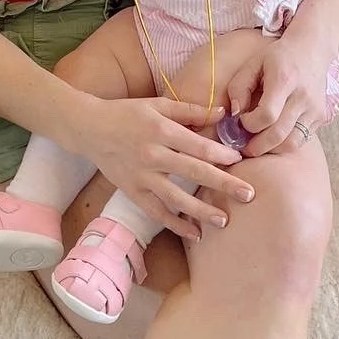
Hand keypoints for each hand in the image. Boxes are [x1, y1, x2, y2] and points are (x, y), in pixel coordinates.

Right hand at [69, 95, 256, 240]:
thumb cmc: (127, 113)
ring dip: (201, 210)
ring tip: (223, 220)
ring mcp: (141, 176)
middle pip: (193, 172)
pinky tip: (194, 233)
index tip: (240, 161)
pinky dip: (174, 223)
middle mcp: (152, 154)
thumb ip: (190, 110)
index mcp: (161, 130)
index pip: (198, 145)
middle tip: (248, 195)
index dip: (221, 154)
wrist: (89, 128)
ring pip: (175, 197)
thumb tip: (222, 113)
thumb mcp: (158, 105)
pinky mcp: (132, 191)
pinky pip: (156, 211)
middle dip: (223, 184)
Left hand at [224, 29, 334, 157]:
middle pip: (279, 135)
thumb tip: (235, 114)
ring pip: (292, 143)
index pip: (267, 115)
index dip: (249, 124)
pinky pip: (302, 140)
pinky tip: (273, 137)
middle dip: (257, 146)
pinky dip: (285, 144)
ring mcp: (314, 108)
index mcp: (284, 80)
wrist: (312, 49)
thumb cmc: (278, 56)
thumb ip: (239, 87)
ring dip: (272, 149)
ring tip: (257, 145)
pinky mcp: (320, 116)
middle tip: (243, 147)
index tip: (240, 121)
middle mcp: (302, 96)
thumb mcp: (253, 63)